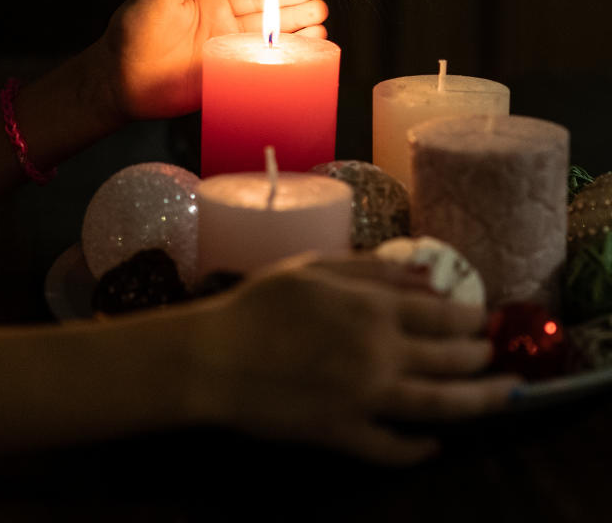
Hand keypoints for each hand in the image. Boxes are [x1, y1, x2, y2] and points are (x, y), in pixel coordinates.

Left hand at [97, 0, 326, 119]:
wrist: (118, 76)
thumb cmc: (134, 31)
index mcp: (212, 5)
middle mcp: (223, 29)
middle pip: (268, 20)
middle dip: (297, 15)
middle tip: (322, 12)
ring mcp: (225, 57)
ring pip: (267, 47)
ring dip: (294, 42)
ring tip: (321, 36)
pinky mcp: (222, 82)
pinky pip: (255, 75)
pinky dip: (277, 70)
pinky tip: (298, 65)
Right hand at [191, 253, 520, 464]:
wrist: (216, 358)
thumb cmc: (259, 304)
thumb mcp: (313, 269)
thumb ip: (371, 269)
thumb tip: (426, 278)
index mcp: (374, 309)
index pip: (444, 314)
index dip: (471, 317)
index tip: (482, 318)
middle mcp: (382, 355)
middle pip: (452, 359)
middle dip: (480, 356)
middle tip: (492, 355)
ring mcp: (368, 399)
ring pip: (441, 406)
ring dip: (479, 402)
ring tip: (501, 398)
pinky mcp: (346, 435)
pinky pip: (393, 449)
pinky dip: (418, 449)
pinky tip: (433, 445)